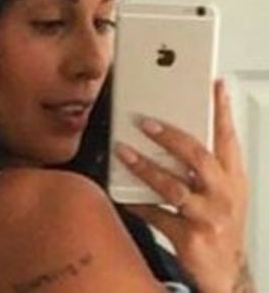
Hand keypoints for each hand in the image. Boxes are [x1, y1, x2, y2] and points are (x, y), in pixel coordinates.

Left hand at [115, 80, 252, 292]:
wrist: (226, 272)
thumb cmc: (221, 222)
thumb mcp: (223, 191)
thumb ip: (206, 164)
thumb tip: (174, 132)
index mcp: (233, 179)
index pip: (228, 138)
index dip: (221, 110)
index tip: (214, 85)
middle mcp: (224, 195)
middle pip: (197, 157)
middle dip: (170, 137)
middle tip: (146, 123)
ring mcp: (209, 218)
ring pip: (173, 186)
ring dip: (145, 167)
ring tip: (124, 152)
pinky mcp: (191, 238)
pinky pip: (156, 215)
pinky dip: (137, 203)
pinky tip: (122, 194)